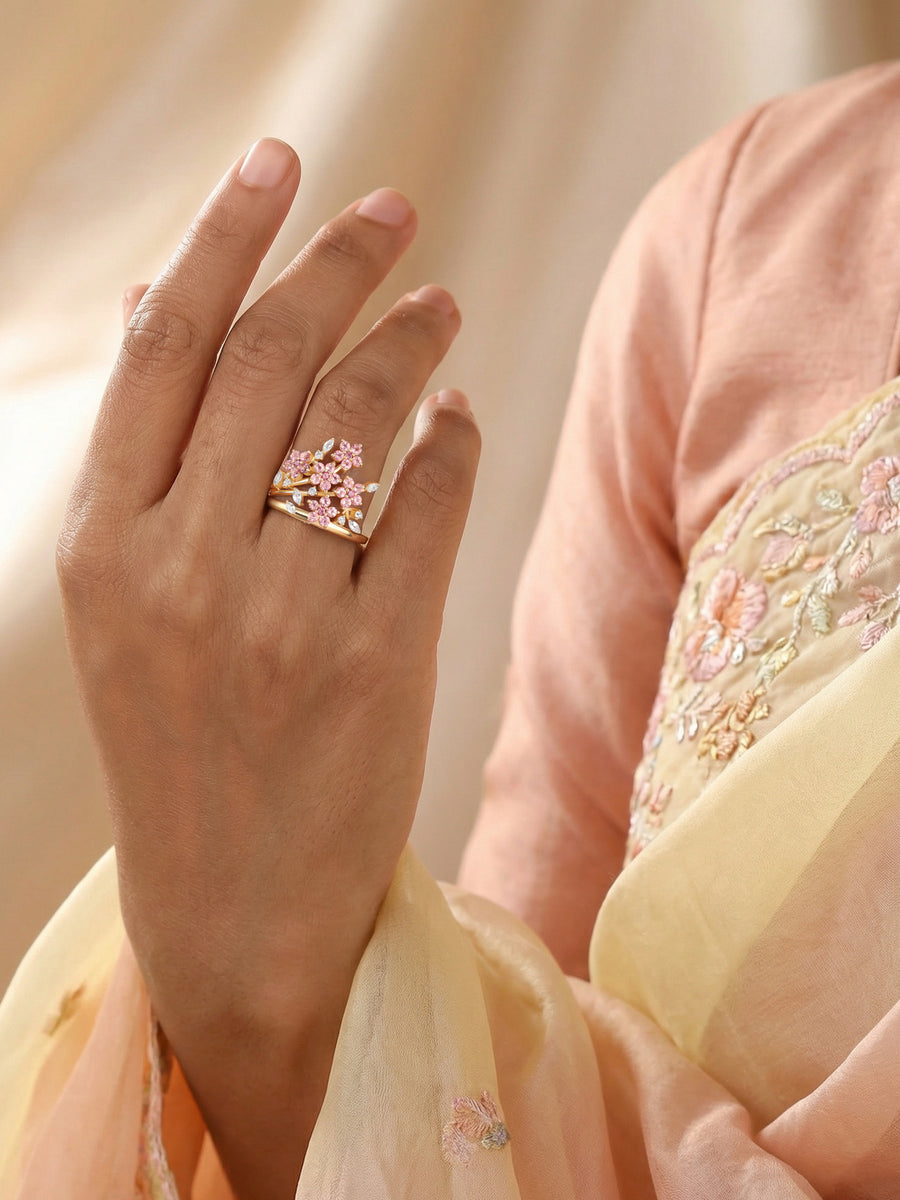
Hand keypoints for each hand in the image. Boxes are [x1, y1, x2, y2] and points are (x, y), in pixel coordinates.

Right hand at [56, 137, 478, 1196]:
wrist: (233, 908)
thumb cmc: (181, 742)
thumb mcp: (125, 605)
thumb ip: (141, 459)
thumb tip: (143, 299)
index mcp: (103, 547)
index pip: (163, 345)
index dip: (226, 234)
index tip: (280, 161)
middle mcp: (181, 571)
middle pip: (268, 357)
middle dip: (338, 263)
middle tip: (392, 211)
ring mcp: (280, 618)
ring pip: (356, 418)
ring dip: (407, 339)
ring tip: (438, 305)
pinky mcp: (377, 662)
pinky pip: (428, 503)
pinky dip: (452, 439)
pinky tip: (458, 413)